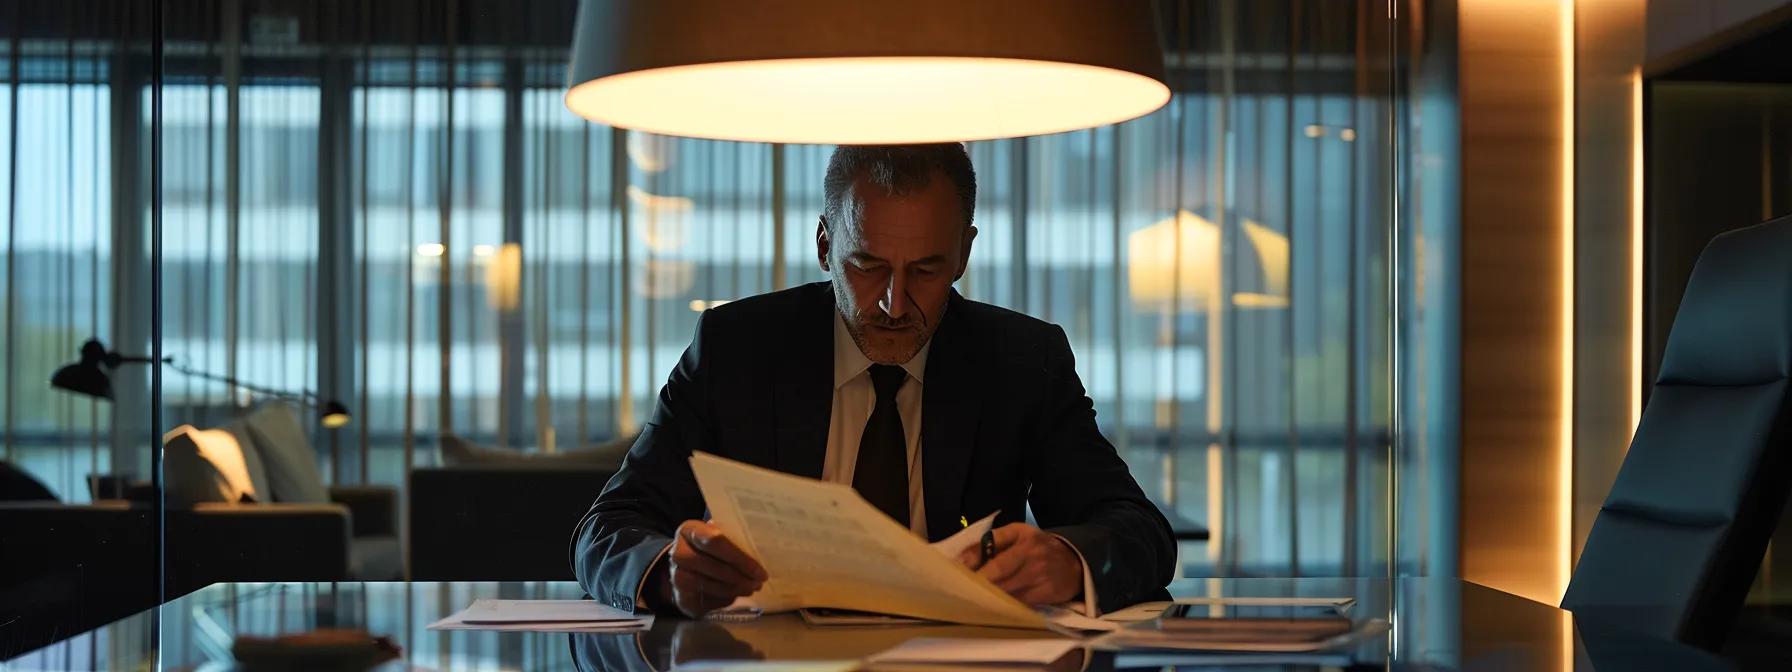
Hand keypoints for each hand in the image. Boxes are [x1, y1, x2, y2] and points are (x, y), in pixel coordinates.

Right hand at [660, 520, 768, 617]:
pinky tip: (738, 593)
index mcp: (689, 530)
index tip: (759, 569)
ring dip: (736, 588)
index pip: (714, 541)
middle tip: (759, 581)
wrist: (685, 568)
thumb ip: (732, 539)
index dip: (739, 557)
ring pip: (711, 585)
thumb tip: (759, 551)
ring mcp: (676, 576)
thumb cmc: (709, 549)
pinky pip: (708, 600)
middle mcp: (678, 552)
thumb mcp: (718, 535)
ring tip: (752, 587)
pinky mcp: (681, 597)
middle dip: (740, 575)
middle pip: (713, 565)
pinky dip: (726, 598)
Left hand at [959, 523, 1083, 604]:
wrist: (1074, 562)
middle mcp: (1031, 552)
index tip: (957, 566)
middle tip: (959, 588)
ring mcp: (1039, 573)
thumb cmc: (1038, 547)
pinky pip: (1018, 601)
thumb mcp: (1019, 535)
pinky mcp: (1045, 592)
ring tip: (969, 599)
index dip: (974, 555)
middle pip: (999, 568)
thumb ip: (993, 541)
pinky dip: (1003, 605)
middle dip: (978, 579)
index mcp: (1022, 534)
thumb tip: (964, 557)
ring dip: (987, 595)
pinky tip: (990, 607)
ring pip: (1007, 587)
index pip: (994, 541)